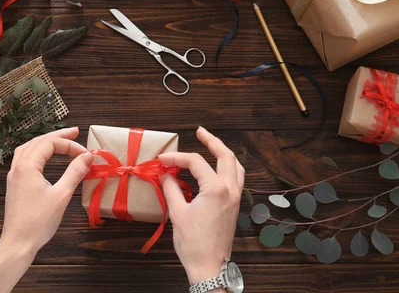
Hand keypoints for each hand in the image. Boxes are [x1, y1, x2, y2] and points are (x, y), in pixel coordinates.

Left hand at [0, 127, 92, 259]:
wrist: (18, 244)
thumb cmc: (38, 222)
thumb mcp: (61, 195)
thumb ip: (74, 172)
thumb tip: (87, 156)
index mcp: (27, 167)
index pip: (50, 144)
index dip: (69, 145)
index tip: (86, 154)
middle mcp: (17, 167)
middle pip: (38, 142)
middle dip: (58, 136)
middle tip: (76, 132)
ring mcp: (14, 176)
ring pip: (29, 148)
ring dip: (46, 142)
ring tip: (61, 140)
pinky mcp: (15, 185)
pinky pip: (24, 159)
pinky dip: (37, 152)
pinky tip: (44, 157)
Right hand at [158, 127, 243, 284]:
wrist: (209, 266)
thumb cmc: (193, 243)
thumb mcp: (177, 213)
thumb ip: (172, 188)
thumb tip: (166, 174)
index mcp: (216, 189)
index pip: (195, 162)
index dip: (177, 157)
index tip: (162, 159)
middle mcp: (230, 189)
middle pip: (225, 155)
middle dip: (212, 141)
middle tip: (199, 132)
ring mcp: (235, 198)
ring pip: (235, 166)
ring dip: (223, 152)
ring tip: (211, 144)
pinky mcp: (234, 206)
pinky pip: (236, 178)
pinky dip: (228, 167)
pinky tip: (217, 167)